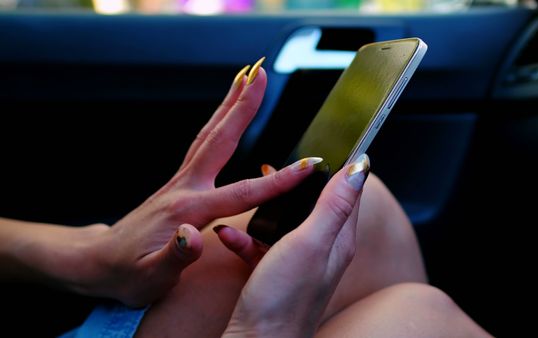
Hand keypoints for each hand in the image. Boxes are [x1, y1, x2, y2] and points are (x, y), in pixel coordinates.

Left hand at [72, 60, 314, 306]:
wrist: (100, 262)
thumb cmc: (127, 274)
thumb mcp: (150, 277)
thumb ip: (175, 257)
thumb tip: (194, 236)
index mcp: (187, 211)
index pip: (241, 192)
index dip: (276, 181)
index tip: (306, 166)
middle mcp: (184, 188)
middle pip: (220, 140)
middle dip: (242, 106)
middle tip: (260, 74)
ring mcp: (180, 182)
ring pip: (210, 135)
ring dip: (230, 104)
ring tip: (247, 78)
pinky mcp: (180, 183)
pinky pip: (204, 144)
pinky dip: (220, 123)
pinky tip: (229, 115)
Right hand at [216, 154, 370, 337]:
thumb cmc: (285, 299)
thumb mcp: (311, 243)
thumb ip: (334, 205)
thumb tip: (360, 168)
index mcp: (338, 240)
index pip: (348, 193)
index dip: (338, 168)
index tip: (324, 147)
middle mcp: (323, 251)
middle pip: (313, 205)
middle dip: (291, 186)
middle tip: (271, 170)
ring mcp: (297, 263)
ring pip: (283, 223)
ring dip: (263, 211)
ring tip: (245, 203)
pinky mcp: (274, 274)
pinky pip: (261, 246)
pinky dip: (244, 238)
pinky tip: (227, 237)